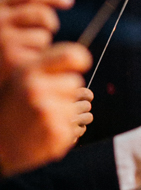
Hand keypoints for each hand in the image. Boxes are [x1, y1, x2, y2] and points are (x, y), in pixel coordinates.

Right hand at [0, 0, 73, 85]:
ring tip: (25, 56)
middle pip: (42, 15)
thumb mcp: (3, 28)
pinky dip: (39, 63)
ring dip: (41, 47)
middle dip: (49, 24)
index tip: (69, 1)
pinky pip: (41, 58)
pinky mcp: (13, 62)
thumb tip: (68, 0)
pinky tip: (25, 69)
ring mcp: (6, 42)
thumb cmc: (0, 55)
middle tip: (47, 34)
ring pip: (43, 37)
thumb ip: (19, 15)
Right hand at [0, 42, 91, 175]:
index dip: (79, 59)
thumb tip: (79, 58)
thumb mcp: (20, 77)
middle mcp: (38, 89)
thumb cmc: (11, 106)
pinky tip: (44, 132)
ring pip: (76, 107)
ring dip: (64, 113)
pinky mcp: (57, 134)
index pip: (72, 56)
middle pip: (75, 82)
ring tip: (41, 119)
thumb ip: (46, 66)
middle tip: (45, 101)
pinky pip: (75, 128)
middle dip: (65, 91)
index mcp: (28, 71)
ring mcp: (48, 113)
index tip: (80, 64)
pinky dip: (63, 130)